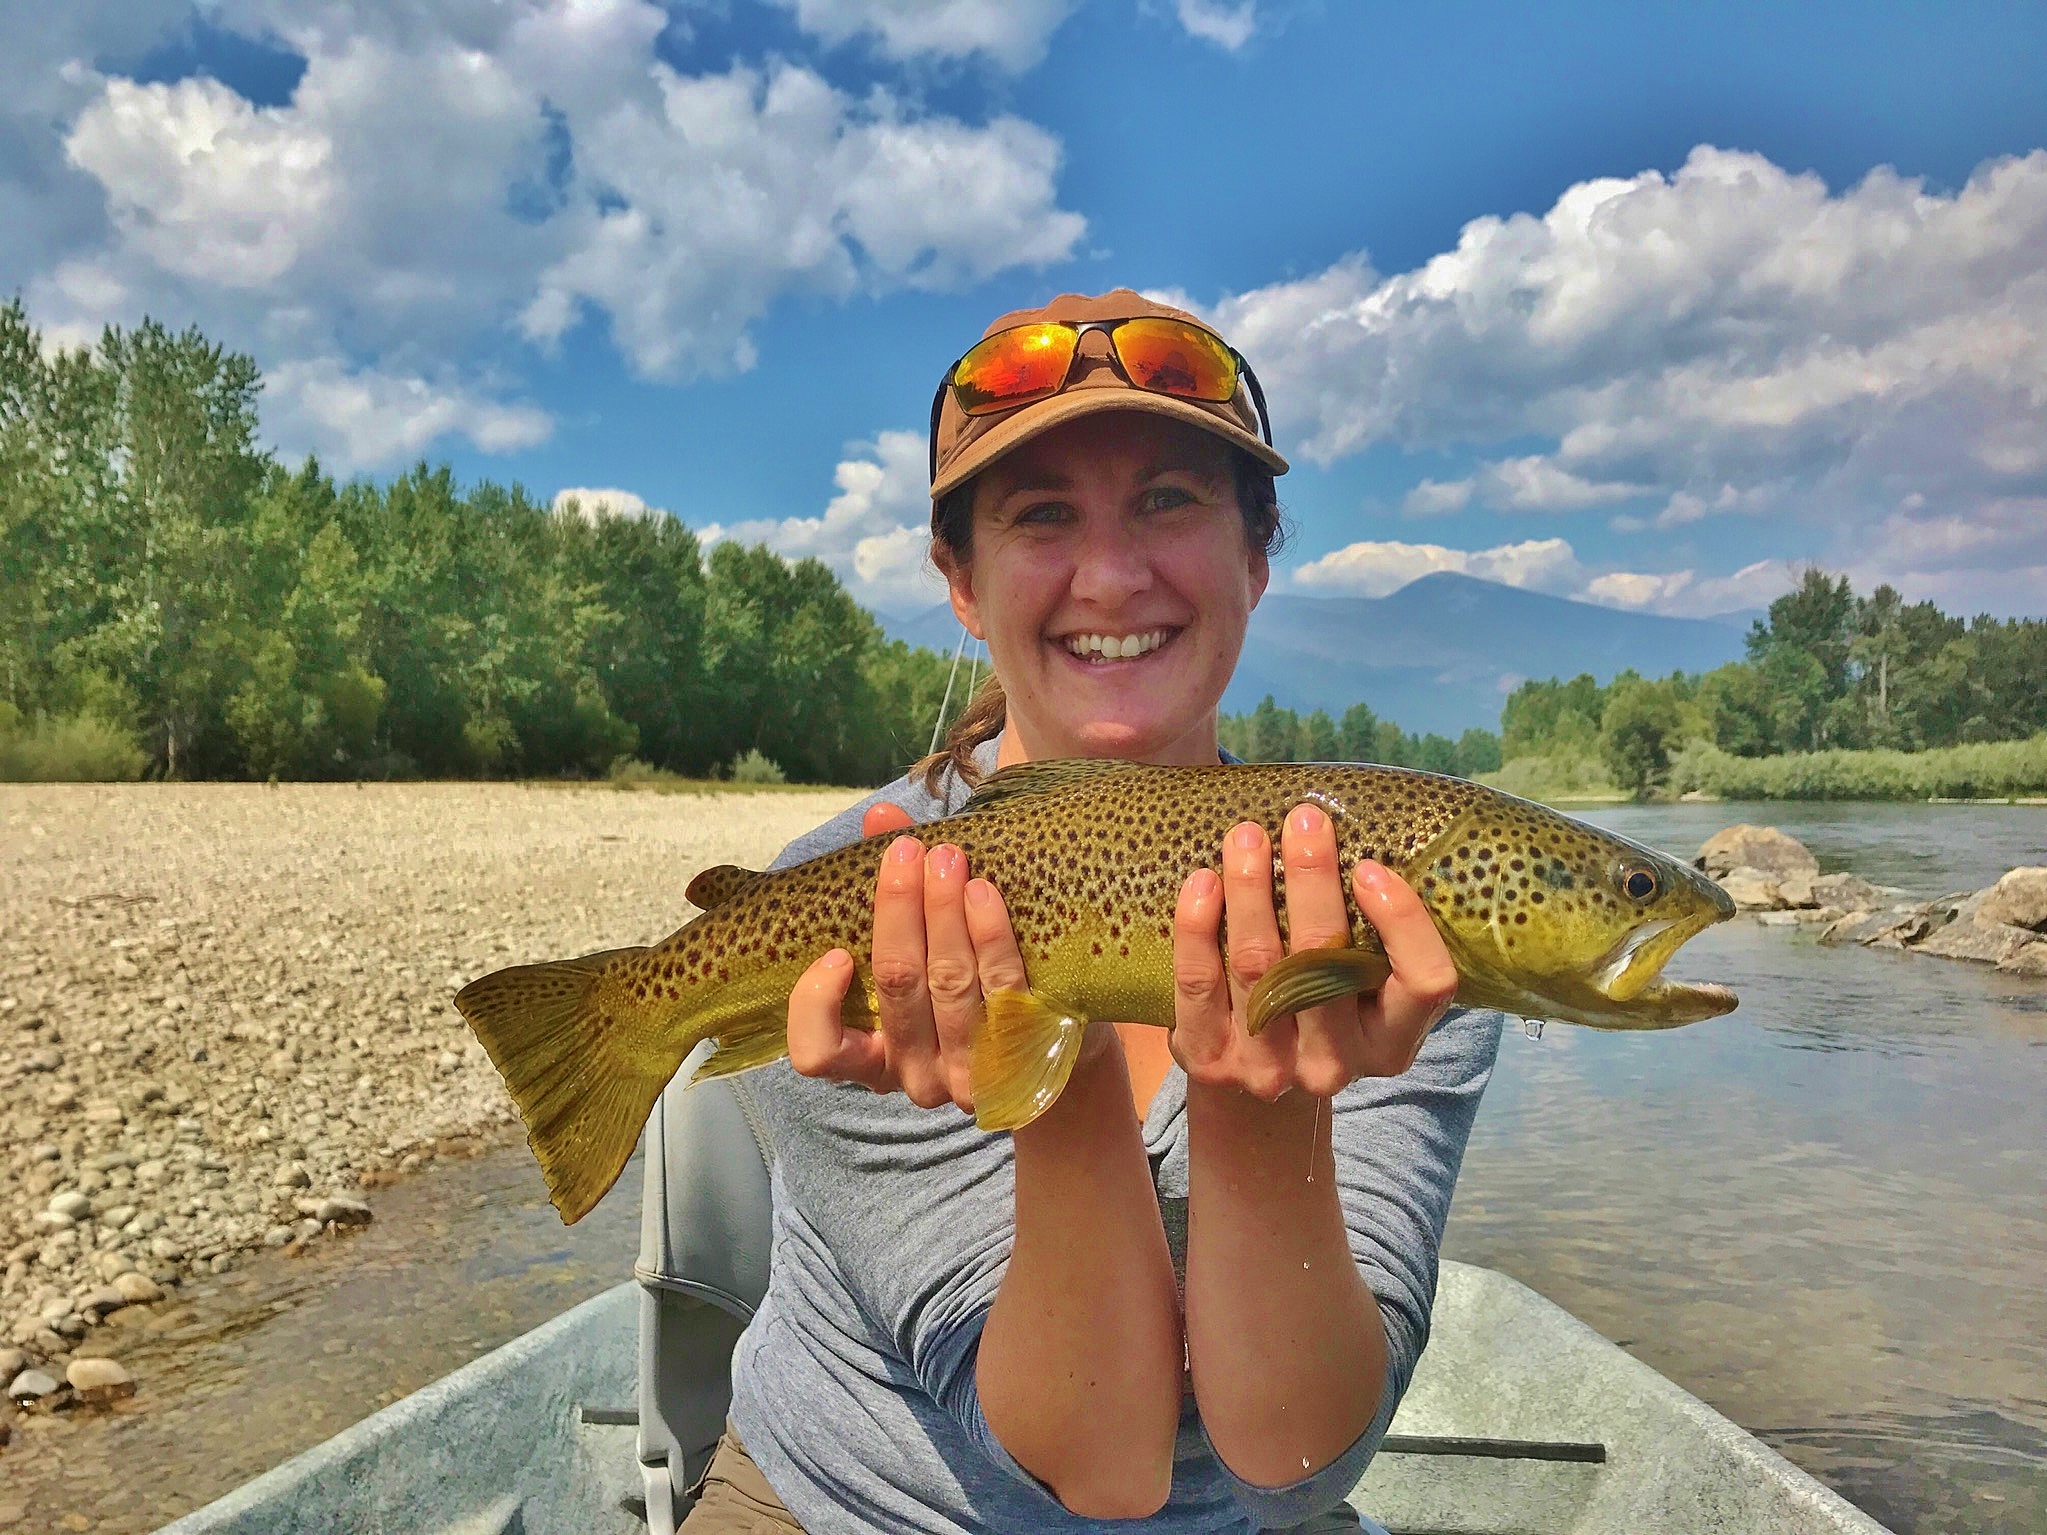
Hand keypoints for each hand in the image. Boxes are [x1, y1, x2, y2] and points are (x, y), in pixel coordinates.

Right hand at [786, 801, 1028, 1110]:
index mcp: (871, 1059)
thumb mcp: (918, 947)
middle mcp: (914, 1077)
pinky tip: (984, 893)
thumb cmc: (962, 988)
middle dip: (898, 912)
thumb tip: (881, 817)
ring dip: (944, 912)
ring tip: (948, 857)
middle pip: (897, 987)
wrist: (1050, 1045)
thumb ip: (892, 888)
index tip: (838, 953)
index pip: (817, 1055)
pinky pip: (1003, 987)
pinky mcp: (1022, 1055)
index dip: (817, 1005)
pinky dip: (990, 935)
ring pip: (950, 984)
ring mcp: (970, 1073)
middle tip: (906, 853)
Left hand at [1170, 804, 1455, 1101]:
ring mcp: (1270, 1070)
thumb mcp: (1362, 984)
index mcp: (1392, 1043)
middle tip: (1303, 819)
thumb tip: (1348, 840)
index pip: (1425, 984)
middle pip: (1325, 963)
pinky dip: (1198, 927)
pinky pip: (1199, 984)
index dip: (1403, 922)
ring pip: (1258, 966)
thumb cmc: (1322, 1004)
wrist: (1254, 1083)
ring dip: (1250, 889)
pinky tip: (1202, 881)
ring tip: (1247, 836)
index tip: (1370, 867)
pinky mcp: (1211, 1061)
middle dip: (1311, 880)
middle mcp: (1336, 1064)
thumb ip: (1369, 933)